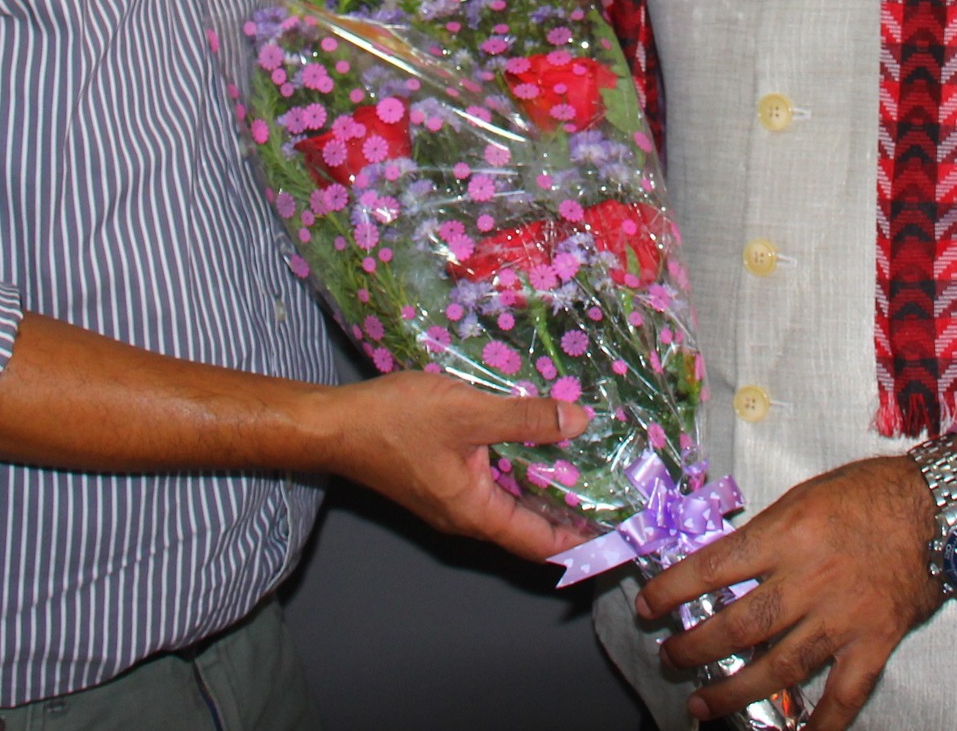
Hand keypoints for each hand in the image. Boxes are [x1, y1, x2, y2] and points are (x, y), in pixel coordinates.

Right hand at [313, 372, 592, 562]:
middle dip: (572, 509)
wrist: (335, 424)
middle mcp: (466, 515)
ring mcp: (451, 498)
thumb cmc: (396, 422)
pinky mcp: (440, 478)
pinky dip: (518, 465)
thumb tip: (580, 420)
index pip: (543, 543)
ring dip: (544, 484)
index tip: (621, 530)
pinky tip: (532, 437)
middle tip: (614, 487)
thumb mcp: (468, 413)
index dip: (585, 541)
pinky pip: (491, 481)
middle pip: (530, 524)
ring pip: (511, 500)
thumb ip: (525, 418)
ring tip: (585, 460)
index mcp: (476, 513)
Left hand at [634, 450, 956, 726]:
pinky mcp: (874, 642)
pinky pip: (843, 694)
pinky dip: (820, 724)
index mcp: (786, 534)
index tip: (648, 606)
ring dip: (735, 691)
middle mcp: (808, 579)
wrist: (937, 509)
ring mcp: (841, 617)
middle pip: (739, 624)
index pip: (714, 566)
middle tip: (670, 659)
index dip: (674, 589)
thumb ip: (767, 536)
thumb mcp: (803, 498)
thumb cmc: (868, 493)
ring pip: (778, 667)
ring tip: (703, 706)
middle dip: (696, 648)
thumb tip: (729, 569)